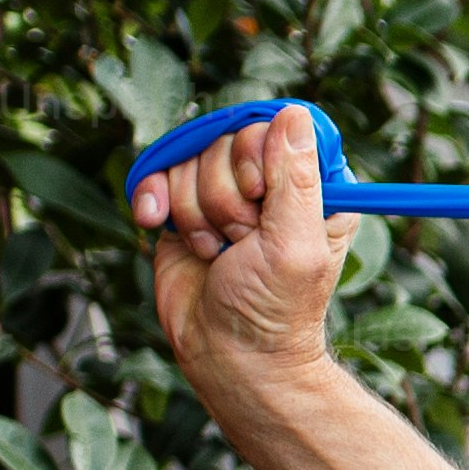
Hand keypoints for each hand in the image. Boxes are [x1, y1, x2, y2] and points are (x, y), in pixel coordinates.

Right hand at [133, 104, 356, 391]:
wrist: (228, 356)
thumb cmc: (274, 310)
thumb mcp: (297, 243)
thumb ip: (295, 178)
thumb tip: (293, 113)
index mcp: (314, 187)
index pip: (277, 126)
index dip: (256, 158)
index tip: (260, 201)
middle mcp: (269, 184)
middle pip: (227, 141)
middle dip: (226, 196)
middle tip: (241, 241)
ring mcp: (224, 195)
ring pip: (191, 160)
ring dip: (196, 212)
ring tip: (217, 252)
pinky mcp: (185, 211)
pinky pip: (159, 175)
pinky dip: (154, 199)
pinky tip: (156, 223)